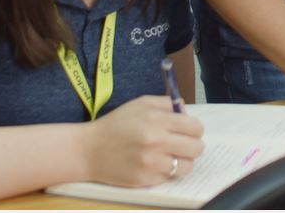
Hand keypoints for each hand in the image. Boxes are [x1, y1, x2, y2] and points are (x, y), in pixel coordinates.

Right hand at [82, 96, 204, 186]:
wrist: (88, 150)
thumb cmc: (116, 124)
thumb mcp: (140, 104)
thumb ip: (166, 104)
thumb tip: (187, 112)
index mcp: (156, 120)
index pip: (194, 127)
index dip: (195, 129)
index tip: (189, 131)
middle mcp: (156, 142)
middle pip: (196, 148)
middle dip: (193, 145)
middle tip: (184, 144)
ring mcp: (151, 163)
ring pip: (187, 166)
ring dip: (183, 161)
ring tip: (172, 156)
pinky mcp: (145, 180)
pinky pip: (169, 177)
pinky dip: (167, 172)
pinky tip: (156, 164)